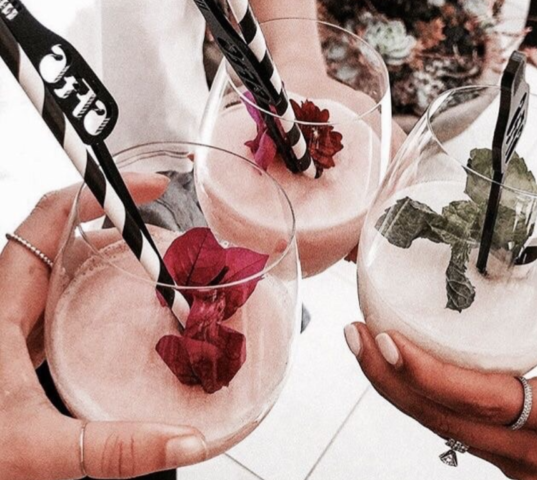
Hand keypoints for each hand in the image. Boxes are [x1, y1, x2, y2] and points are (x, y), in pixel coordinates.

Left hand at [0, 174, 208, 479]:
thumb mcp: (34, 447)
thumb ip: (114, 449)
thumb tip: (184, 439)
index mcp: (2, 307)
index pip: (51, 219)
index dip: (100, 191)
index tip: (150, 187)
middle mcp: (6, 306)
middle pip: (64, 241)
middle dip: (118, 228)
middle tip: (166, 237)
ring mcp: (12, 327)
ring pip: (63, 273)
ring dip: (107, 262)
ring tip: (154, 270)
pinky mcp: (17, 351)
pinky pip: (62, 307)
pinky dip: (95, 298)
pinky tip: (121, 322)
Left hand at [345, 299, 536, 479]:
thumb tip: (506, 251)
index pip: (480, 397)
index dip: (427, 372)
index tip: (385, 338)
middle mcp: (531, 448)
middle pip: (441, 418)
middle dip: (388, 378)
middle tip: (355, 334)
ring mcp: (513, 463)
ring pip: (437, 427)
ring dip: (394, 388)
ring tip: (362, 345)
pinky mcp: (500, 463)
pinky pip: (447, 429)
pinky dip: (417, 397)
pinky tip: (393, 367)